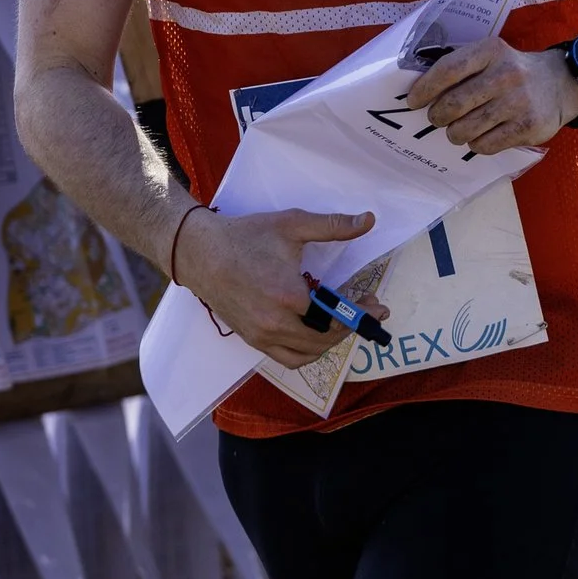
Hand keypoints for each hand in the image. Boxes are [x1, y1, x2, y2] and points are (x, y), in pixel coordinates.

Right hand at [177, 206, 387, 368]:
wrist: (200, 252)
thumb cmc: (245, 237)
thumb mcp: (291, 225)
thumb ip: (332, 226)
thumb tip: (369, 220)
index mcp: (289, 296)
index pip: (338, 317)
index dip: (362, 314)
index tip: (377, 306)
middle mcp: (277, 323)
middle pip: (327, 337)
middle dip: (352, 325)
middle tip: (366, 310)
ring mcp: (262, 335)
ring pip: (310, 352)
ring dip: (331, 340)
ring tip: (343, 321)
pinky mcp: (252, 340)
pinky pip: (288, 358)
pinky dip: (307, 352)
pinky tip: (316, 335)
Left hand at [404, 36, 577, 154]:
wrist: (561, 83)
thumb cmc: (513, 70)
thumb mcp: (491, 56)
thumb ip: (461, 67)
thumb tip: (421, 90)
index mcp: (491, 51)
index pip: (448, 70)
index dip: (425, 88)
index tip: (413, 101)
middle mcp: (506, 75)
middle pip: (453, 104)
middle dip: (437, 116)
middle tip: (437, 118)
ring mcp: (518, 102)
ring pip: (466, 128)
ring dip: (455, 133)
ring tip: (458, 129)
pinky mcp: (528, 127)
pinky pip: (485, 145)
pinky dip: (476, 144)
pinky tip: (480, 136)